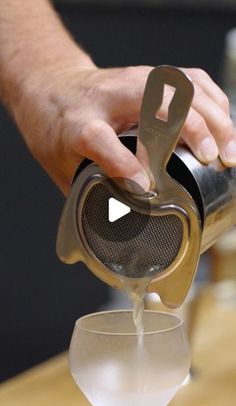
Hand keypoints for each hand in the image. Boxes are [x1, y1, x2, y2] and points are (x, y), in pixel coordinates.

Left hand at [12, 64, 235, 195]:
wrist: (51, 85)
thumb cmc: (56, 126)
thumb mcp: (60, 166)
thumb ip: (88, 193)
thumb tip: (119, 224)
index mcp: (79, 124)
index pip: (99, 140)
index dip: (123, 164)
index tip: (145, 188)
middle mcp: (109, 97)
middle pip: (157, 102)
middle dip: (193, 129)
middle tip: (213, 160)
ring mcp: (134, 80)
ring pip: (185, 86)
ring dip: (214, 117)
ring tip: (229, 152)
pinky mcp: (152, 75)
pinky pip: (193, 80)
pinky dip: (215, 101)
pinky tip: (224, 124)